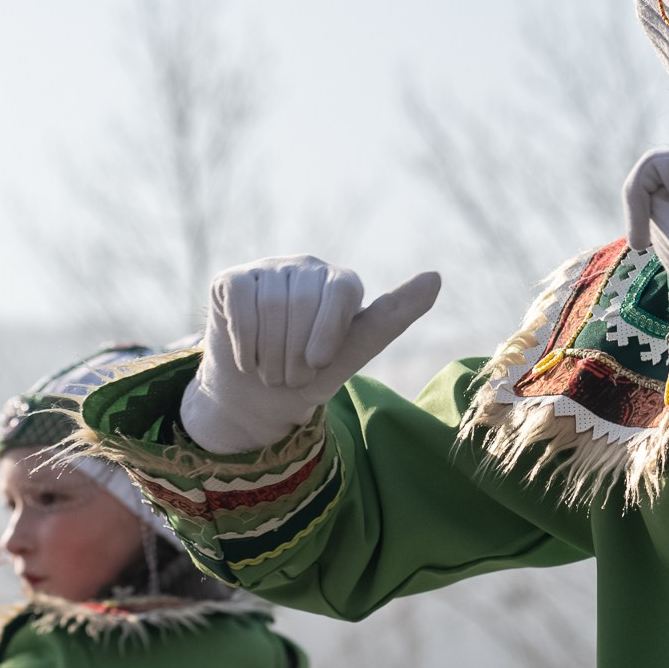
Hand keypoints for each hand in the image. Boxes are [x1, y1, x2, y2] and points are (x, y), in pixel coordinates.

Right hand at [180, 256, 441, 453]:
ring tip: (271, 369)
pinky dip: (244, 342)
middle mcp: (306, 267)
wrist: (258, 400)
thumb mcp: (354, 353)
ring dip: (269, 355)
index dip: (327, 332)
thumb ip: (394, 316)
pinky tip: (247, 357)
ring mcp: (267, 270)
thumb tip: (436, 277)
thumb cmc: (311, 375)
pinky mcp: (232, 279)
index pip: (341, 290)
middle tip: (291, 374)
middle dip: (295, 353)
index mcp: (341, 282)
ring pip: (269, 304)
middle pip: (302, 300)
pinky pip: (240, 301)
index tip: (319, 363)